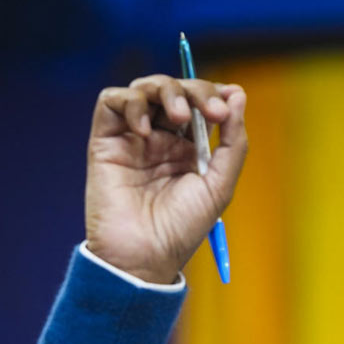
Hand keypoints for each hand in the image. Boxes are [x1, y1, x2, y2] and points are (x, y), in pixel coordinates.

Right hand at [85, 75, 246, 283]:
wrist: (144, 255)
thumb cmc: (182, 228)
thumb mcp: (219, 184)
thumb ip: (233, 141)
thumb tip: (238, 95)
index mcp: (189, 148)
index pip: (200, 103)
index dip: (213, 94)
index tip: (227, 103)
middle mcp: (161, 138)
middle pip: (176, 90)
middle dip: (196, 91)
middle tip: (210, 111)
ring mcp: (133, 137)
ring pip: (144, 88)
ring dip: (166, 91)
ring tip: (179, 116)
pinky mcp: (105, 140)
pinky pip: (111, 100)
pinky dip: (131, 103)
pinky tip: (146, 130)